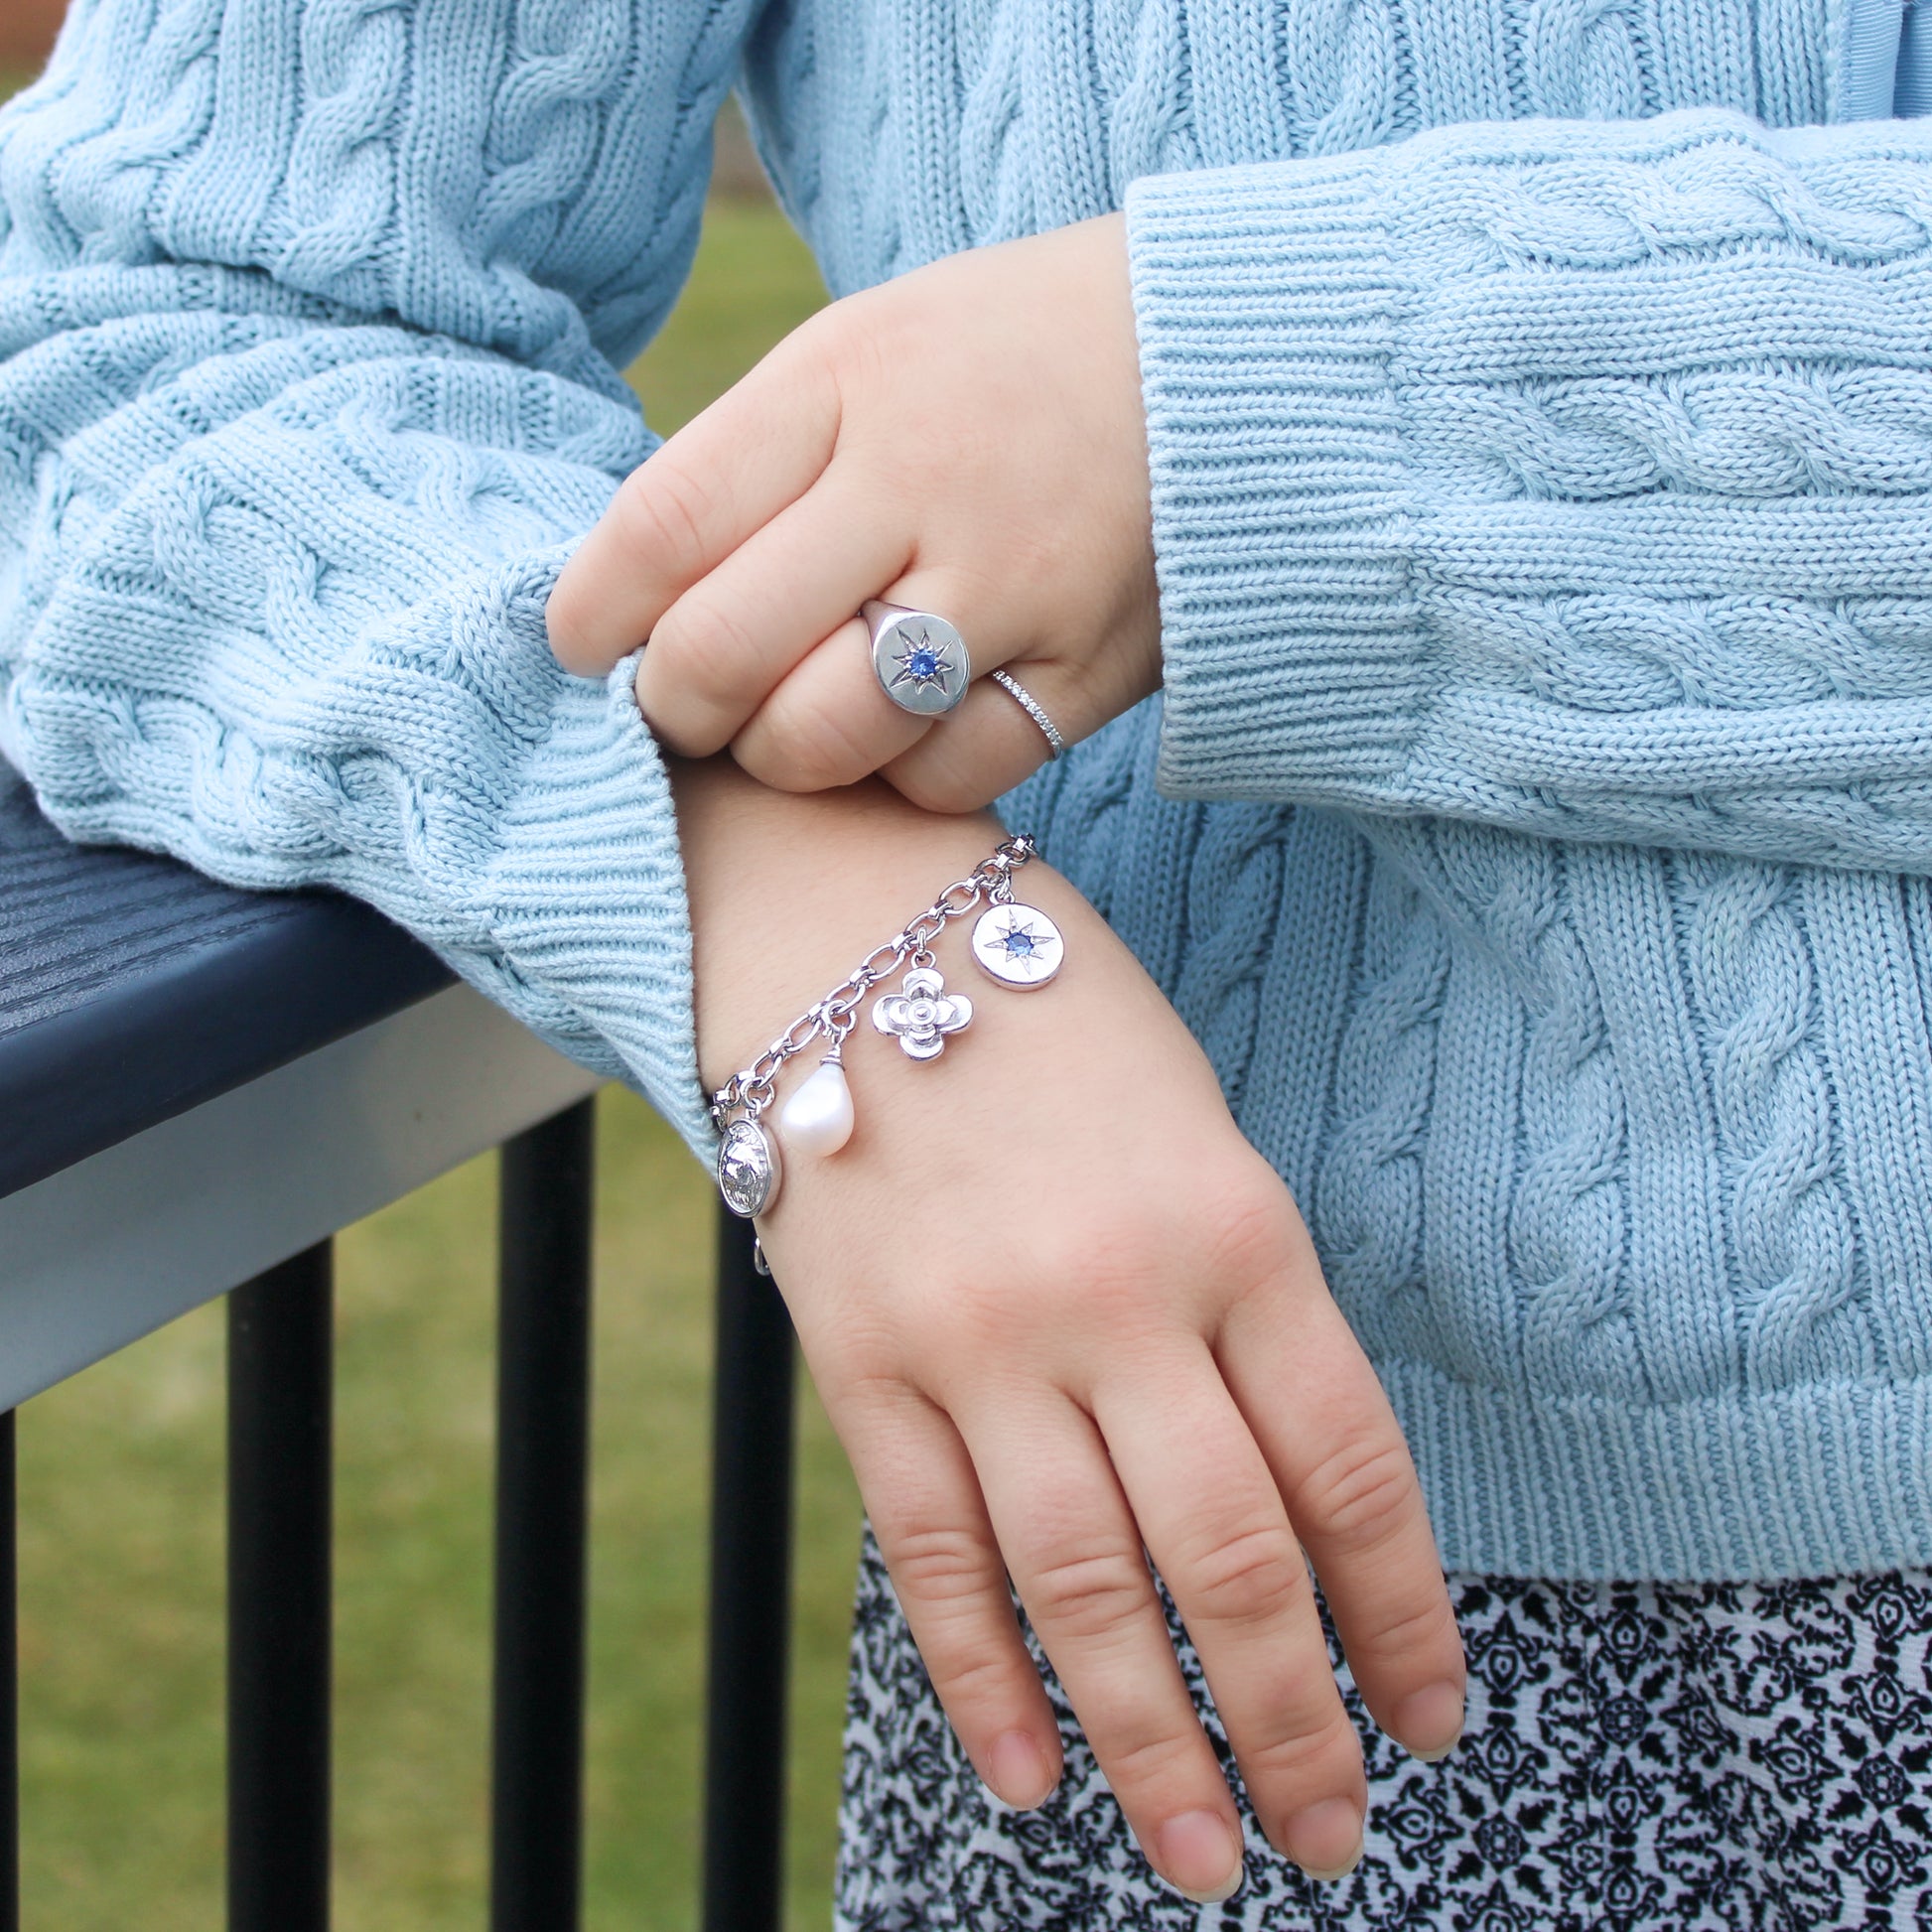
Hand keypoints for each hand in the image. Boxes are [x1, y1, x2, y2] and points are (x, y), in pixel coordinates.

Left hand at [550, 213, 1159, 811]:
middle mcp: (922, 483)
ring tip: (782, 727)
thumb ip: (755, 461)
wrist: (1223, 360)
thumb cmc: (1006, 363)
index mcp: (847, 382)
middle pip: (724, 650)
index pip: (663, 524)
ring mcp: (1012, 584)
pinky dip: (897, 777)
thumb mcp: (868, 350)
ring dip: (775, 755)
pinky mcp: (1087, 669)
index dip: (591, 612)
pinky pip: (943, 775)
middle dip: (671, 706)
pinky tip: (900, 734)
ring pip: (826, 736)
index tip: (577, 647)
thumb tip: (631, 595)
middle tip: (679, 706)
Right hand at [675, 763, 1465, 1898]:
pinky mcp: (862, 1361)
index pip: (1349, 1468)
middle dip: (1291, 1725)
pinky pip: (929, 1552)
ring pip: (1082, 1586)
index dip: (1403, 1615)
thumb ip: (1244, 1310)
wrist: (853, 931)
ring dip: (1151, 1744)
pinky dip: (981, 1678)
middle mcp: (1118, 1298)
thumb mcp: (1199, 1134)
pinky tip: (1029, 1776)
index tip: (1434, 1719)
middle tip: (1328, 1841)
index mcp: (1237, 1229)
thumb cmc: (1056, 1025)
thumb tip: (1294, 1508)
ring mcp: (979, 1338)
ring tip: (1200, 1858)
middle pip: (1229, 1559)